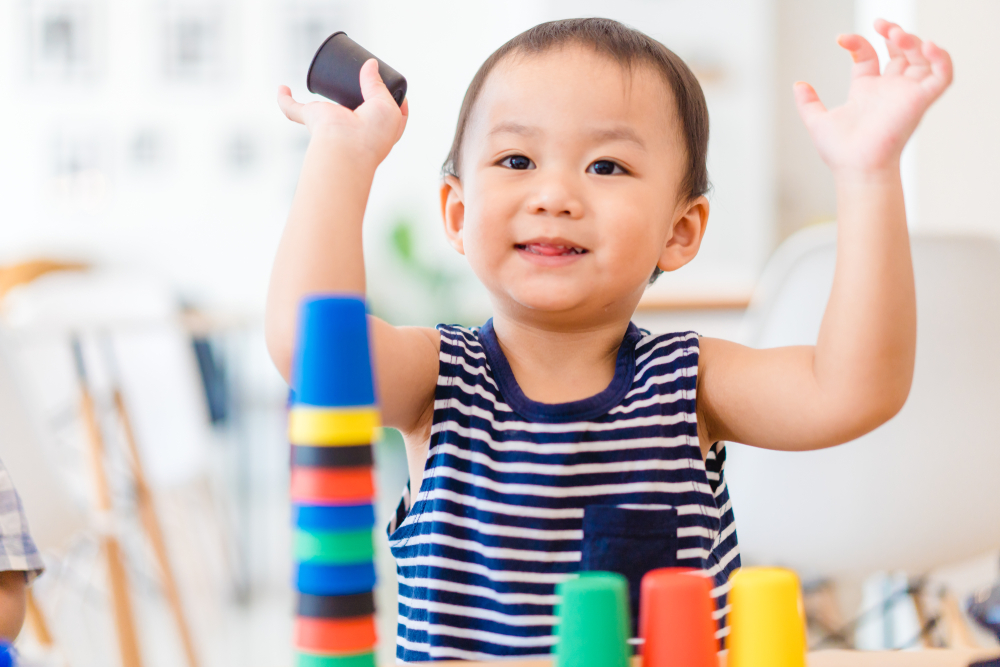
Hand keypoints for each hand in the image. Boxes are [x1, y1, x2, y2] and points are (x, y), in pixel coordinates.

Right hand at [277, 58, 408, 165]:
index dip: (387, 97)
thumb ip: (378, 84)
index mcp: (376, 130)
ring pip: (321, 110)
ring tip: (326, 79)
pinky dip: (285, 100)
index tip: (390, 82)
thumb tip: (371, 64)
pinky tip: (283, 88)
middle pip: (352, 110)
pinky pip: (292, 109)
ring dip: (319, 102)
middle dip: (355, 97)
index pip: (383, 113)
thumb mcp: (386, 105)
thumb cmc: (371, 134)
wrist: (347, 147)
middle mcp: (352, 129)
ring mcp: (330, 125)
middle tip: (361, 77)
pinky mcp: (312, 119)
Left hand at [794, 20, 952, 175]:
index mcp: (866, 91)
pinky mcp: (920, 100)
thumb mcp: (817, 121)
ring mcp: (905, 94)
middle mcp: (888, 90)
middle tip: (881, 24)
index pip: (868, 56)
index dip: (858, 42)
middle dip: (893, 33)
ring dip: (913, 40)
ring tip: (894, 34)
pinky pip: (942, 75)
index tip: (840, 39)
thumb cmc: (841, 153)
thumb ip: (808, 103)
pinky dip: (941, 58)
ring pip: (921, 58)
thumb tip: (798, 85)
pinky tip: (927, 46)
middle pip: (900, 52)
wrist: (856, 167)